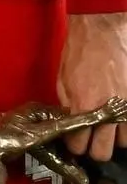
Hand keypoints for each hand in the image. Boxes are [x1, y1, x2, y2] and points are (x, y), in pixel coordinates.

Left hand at [57, 12, 126, 160]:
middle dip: (94, 149)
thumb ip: (68, 104)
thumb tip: (71, 121)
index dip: (75, 146)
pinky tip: (119, 119)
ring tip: (106, 126)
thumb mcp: (63, 79)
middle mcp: (106, 113)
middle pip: (102, 152)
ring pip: (122, 143)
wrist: (102, 31)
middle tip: (91, 140)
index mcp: (83, 107)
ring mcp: (126, 109)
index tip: (75, 142)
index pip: (79, 145)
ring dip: (113, 137)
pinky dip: (126, 127)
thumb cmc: (80, 51)